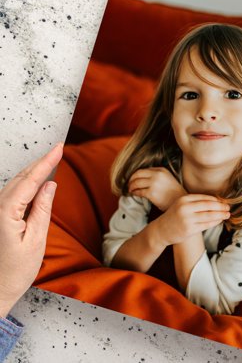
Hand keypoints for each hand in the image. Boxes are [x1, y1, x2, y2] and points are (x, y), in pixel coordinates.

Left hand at [0, 143, 62, 317]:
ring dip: (34, 170)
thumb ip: (42, 209)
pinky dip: (27, 182)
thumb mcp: (36, 240)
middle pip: (22, 177)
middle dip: (41, 161)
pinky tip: (37, 180)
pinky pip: (14, 193)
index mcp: (6, 213)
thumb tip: (50, 185)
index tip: (59, 148)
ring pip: (17, 183)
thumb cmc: (16, 270)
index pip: (30, 180)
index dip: (46, 162)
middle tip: (58, 148)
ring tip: (51, 159)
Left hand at [128, 167, 186, 210]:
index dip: (136, 175)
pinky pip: (138, 191)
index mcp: (161, 170)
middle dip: (131, 179)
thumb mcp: (167, 178)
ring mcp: (154, 183)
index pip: (143, 170)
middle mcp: (157, 175)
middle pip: (137, 174)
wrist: (180, 201)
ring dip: (131, 186)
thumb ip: (157, 175)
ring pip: (136, 183)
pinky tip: (134, 194)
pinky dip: (134, 193)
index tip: (133, 179)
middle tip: (128, 184)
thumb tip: (142, 178)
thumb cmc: (174, 192)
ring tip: (130, 190)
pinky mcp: (151, 193)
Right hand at [154, 194, 229, 245]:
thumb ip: (195, 202)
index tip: (224, 201)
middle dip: (220, 206)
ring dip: (220, 215)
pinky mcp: (189, 229)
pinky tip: (219, 221)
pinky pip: (206, 225)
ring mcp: (187, 219)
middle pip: (208, 205)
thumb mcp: (181, 204)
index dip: (216, 200)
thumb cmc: (174, 216)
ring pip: (209, 215)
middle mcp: (185, 207)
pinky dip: (215, 222)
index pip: (204, 197)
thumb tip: (215, 201)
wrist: (161, 230)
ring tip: (227, 214)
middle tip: (228, 207)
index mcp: (184, 199)